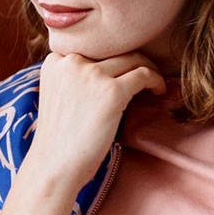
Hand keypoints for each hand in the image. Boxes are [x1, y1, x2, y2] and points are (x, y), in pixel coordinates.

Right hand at [24, 51, 167, 193]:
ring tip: (154, 83)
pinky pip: (143, 74)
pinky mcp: (111, 91)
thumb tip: (109, 68)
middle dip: (132, 59)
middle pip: (113, 49)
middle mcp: (71, 61)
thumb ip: (74, 77)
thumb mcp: (57, 96)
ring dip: (148, 67)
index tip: (121, 70)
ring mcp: (91, 74)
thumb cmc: (59, 139)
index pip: (92, 48)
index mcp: (55, 61)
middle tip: (145, 73)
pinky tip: (158, 91)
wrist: (55, 166)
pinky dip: (155, 80)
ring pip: (132, 58)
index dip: (110, 57)